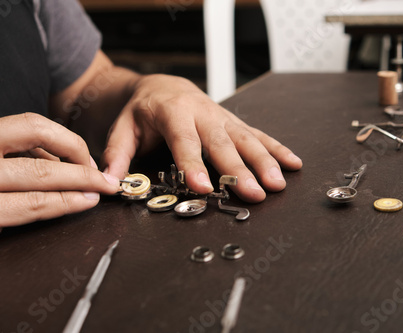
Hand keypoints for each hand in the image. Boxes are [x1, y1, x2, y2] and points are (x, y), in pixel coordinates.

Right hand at [0, 113, 120, 260]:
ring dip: (79, 190)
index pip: (30, 125)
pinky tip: (76, 206)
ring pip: (39, 189)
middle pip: (41, 161)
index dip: (65, 139)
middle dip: (83, 168)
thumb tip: (54, 158)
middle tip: (107, 175)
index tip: (84, 153)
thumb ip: (1, 149)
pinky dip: (59, 209)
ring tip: (101, 191)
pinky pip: (26, 215)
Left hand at [101, 74, 301, 202]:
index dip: (193, 164)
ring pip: (246, 138)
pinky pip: (258, 134)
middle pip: (223, 143)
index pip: (184, 140)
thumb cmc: (143, 110)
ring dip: (264, 161)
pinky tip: (293, 163)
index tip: (203, 187)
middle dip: (240, 170)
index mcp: (173, 112)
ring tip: (278, 184)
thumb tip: (109, 182)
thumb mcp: (123, 128)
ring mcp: (222, 117)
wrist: (164, 85)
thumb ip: (117, 154)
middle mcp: (202, 113)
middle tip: (254, 192)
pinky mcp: (233, 122)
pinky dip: (276, 148)